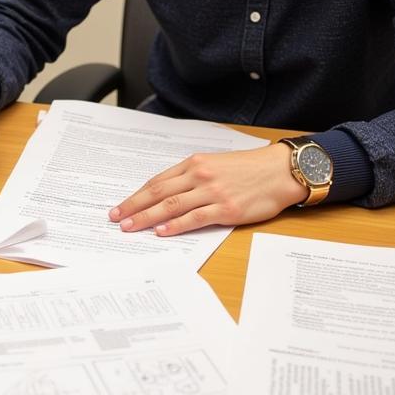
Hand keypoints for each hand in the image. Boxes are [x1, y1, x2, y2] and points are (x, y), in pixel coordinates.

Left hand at [108, 143, 303, 235]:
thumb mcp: (214, 164)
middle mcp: (199, 176)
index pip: (157, 182)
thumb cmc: (248, 169)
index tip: (120, 206)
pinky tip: (161, 231)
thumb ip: (191, 177)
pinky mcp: (227, 209)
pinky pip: (195, 218)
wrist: (279, 171)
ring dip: (147, 218)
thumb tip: (166, 195)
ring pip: (172, 206)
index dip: (136, 195)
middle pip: (158, 193)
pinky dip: (175, 225)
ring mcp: (212, 192)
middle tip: (115, 219)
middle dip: (133, 207)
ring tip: (130, 227)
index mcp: (194, 164)